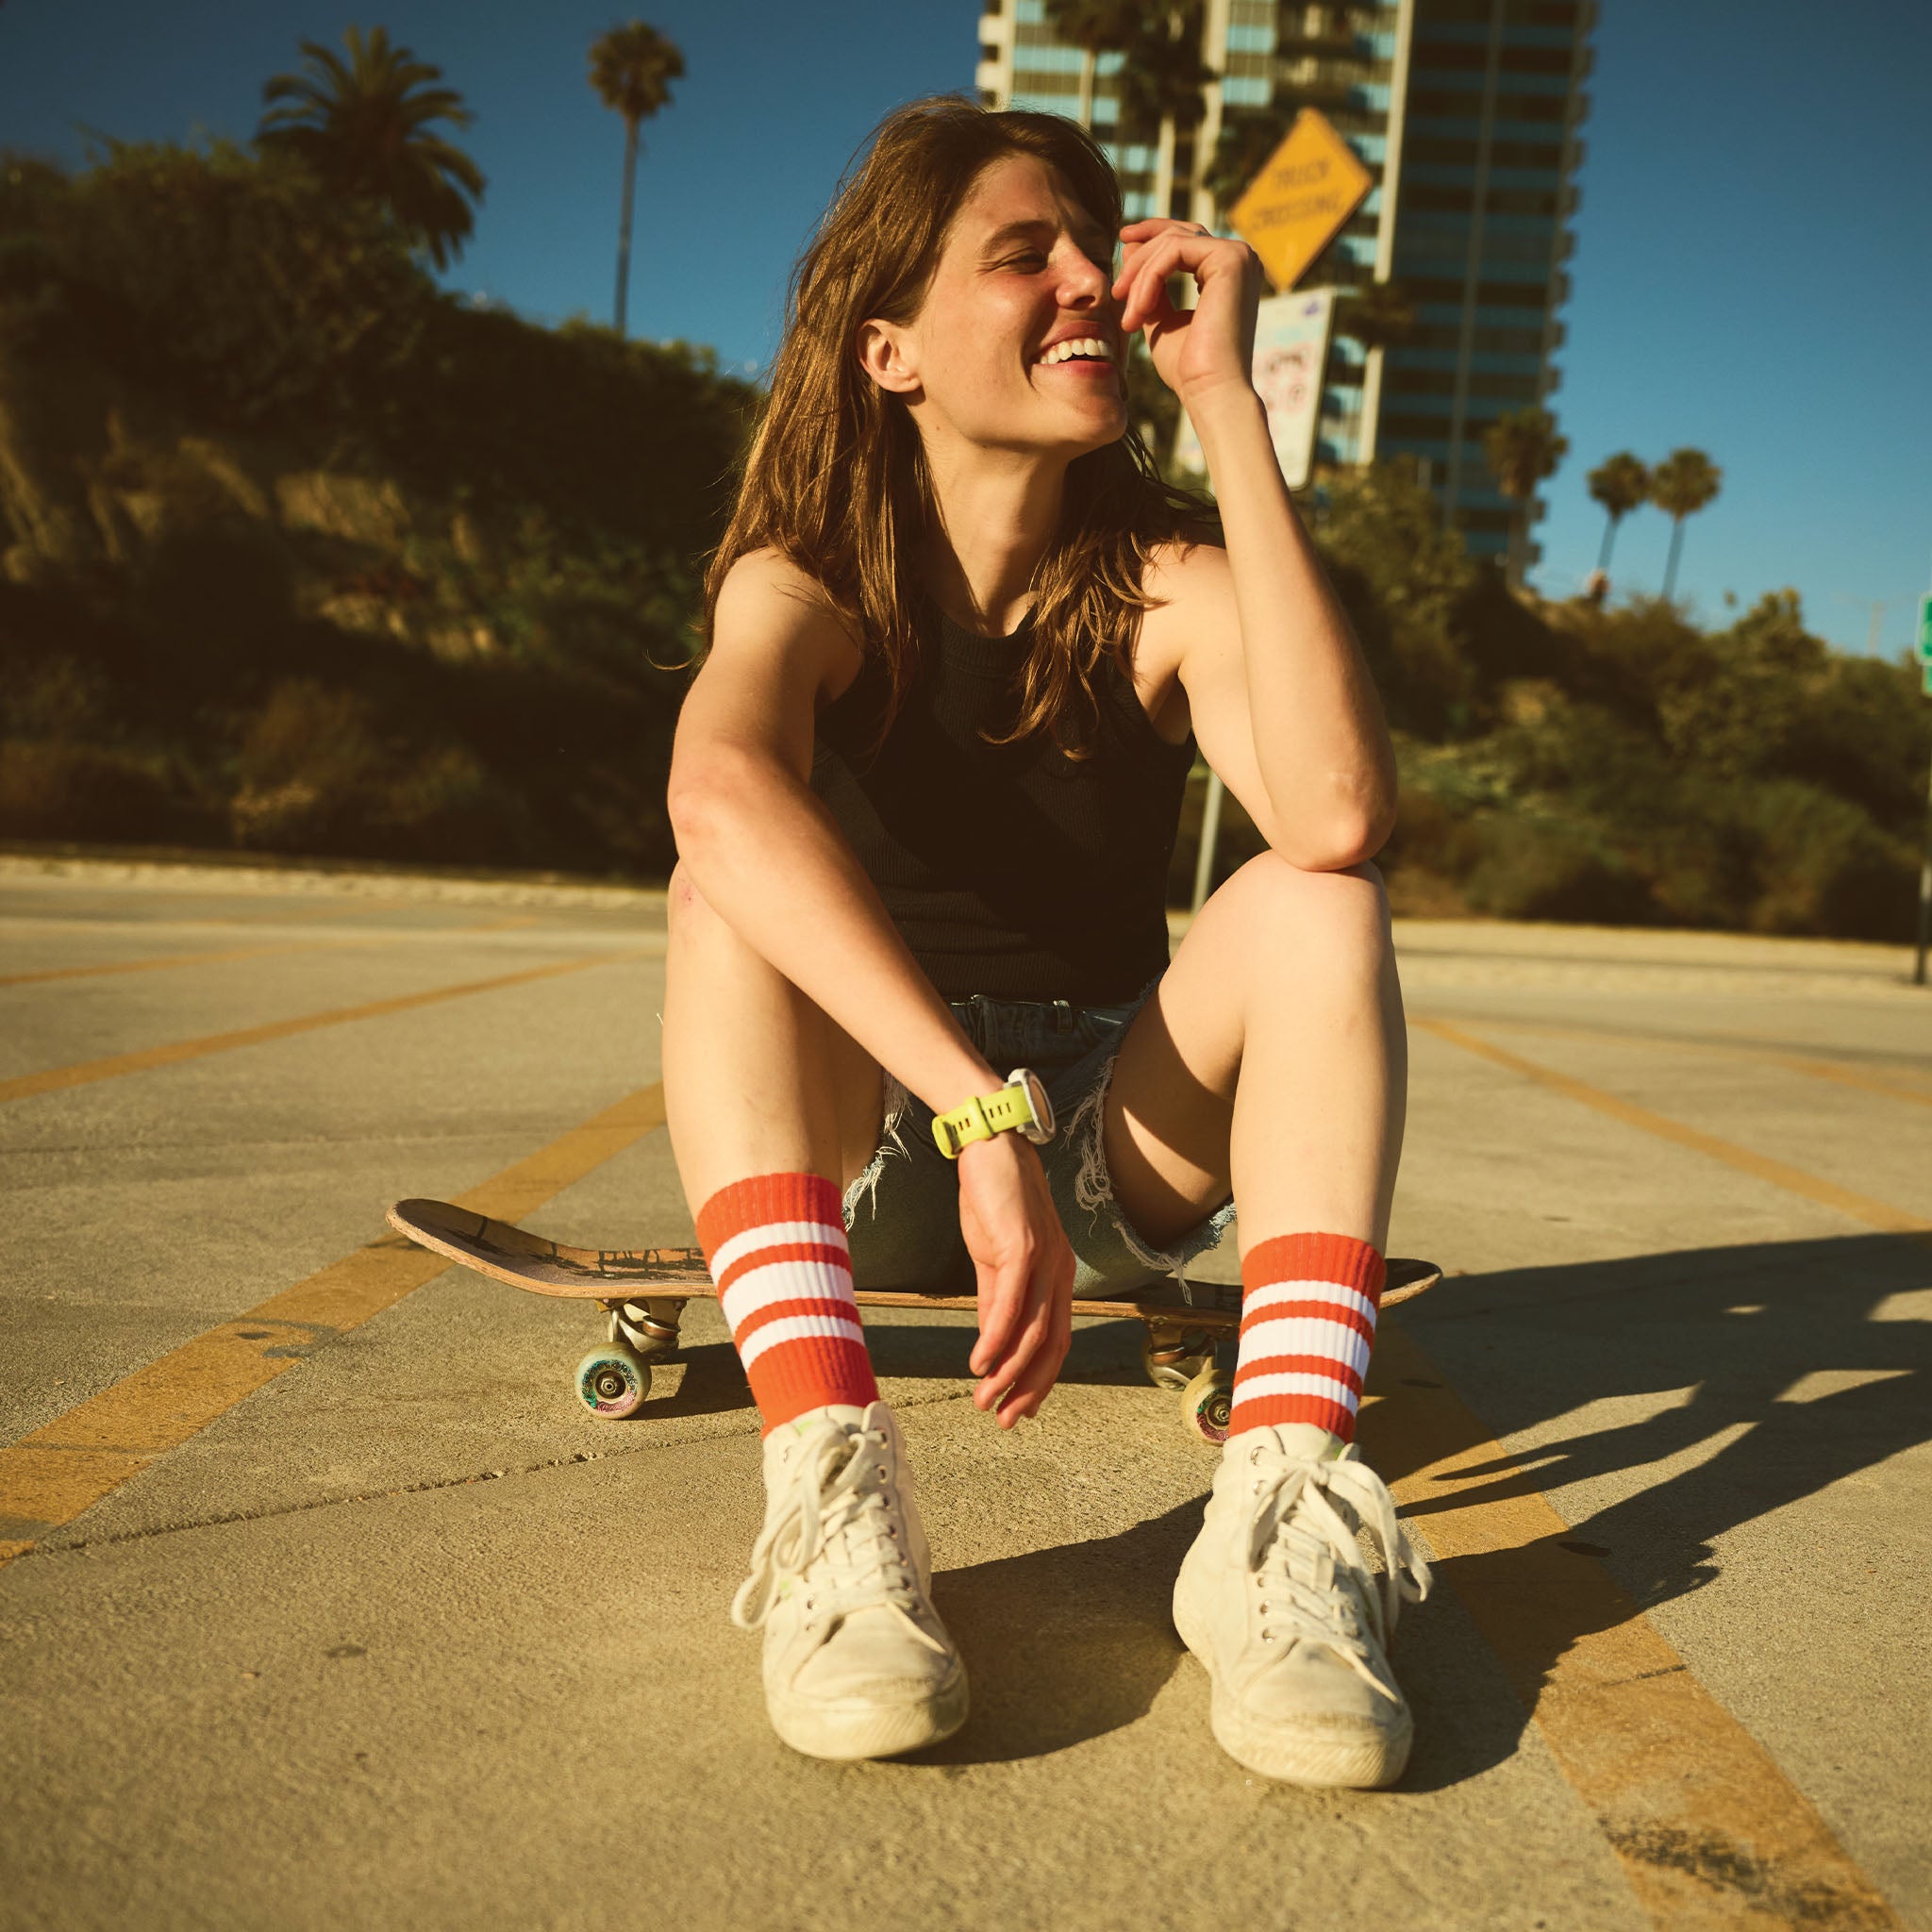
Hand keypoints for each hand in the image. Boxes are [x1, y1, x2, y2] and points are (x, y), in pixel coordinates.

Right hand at [956, 1132, 1074, 1427]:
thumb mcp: (994, 1260)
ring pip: (1034, 1333)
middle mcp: (1059, 1274)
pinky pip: (1011, 1305)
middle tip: (1003, 1420)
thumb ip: (996, 1302)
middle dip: (1028, 1390)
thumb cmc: (994, 1201)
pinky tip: (979, 1363)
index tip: (1015, 1410)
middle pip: (1052, 1348)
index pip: (1055, 1343)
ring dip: (1008, 1374)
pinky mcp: (1023, 1249)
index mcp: (1056, 1278)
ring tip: (984, 1400)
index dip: (1038, 1382)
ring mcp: (1045, 1262)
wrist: (990, 1149)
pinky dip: (996, 1339)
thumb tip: (992, 1345)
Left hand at [1112, 218, 1261, 414]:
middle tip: (1116, 292)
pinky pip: (1174, 251)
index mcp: (1226, 272)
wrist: (1210, 392)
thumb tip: (1130, 246)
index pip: (1185, 238)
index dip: (1151, 236)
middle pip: (1176, 234)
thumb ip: (1149, 286)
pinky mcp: (1231, 259)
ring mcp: (1238, 256)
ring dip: (1140, 276)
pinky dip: (1149, 278)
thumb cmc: (1189, 368)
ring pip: (1171, 242)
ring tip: (1128, 317)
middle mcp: (1238, 258)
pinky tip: (1139, 310)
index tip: (1122, 244)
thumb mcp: (1160, 320)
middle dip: (1139, 257)